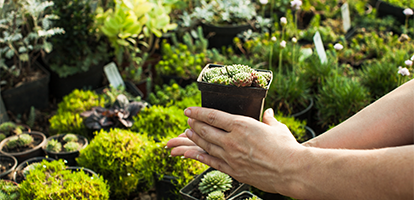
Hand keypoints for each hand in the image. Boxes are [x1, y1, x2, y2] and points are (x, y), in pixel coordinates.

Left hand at [167, 107, 305, 192]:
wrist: (292, 171)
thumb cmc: (287, 148)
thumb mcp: (278, 128)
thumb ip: (269, 119)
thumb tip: (269, 113)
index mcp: (242, 125)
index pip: (213, 116)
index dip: (198, 112)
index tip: (189, 110)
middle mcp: (232, 140)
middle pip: (205, 130)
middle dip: (194, 124)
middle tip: (188, 120)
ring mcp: (230, 157)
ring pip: (206, 145)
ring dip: (195, 138)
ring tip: (188, 132)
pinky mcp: (233, 170)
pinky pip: (211, 162)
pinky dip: (200, 156)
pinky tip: (193, 153)